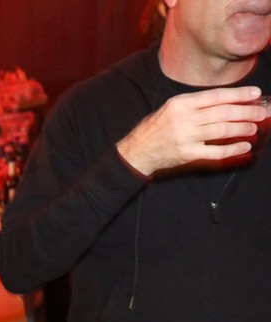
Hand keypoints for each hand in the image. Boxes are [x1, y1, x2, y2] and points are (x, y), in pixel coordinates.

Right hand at [116, 86, 265, 176]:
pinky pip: (216, 152)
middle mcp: (184, 119)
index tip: (255, 93)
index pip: (215, 96)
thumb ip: (196, 105)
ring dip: (243, 128)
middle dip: (246, 112)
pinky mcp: (187, 155)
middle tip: (262, 111)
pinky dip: (233, 149)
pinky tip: (244, 146)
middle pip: (223, 113)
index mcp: (180, 104)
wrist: (136, 152)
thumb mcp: (171, 108)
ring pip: (222, 130)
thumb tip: (227, 102)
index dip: (238, 94)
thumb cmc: (155, 129)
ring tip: (254, 127)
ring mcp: (186, 138)